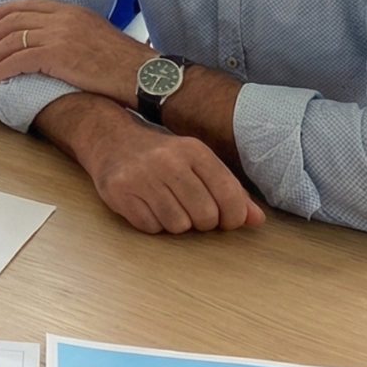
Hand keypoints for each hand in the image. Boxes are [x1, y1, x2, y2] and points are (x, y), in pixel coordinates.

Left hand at [0, 0, 150, 103]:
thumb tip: (61, 41)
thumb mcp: (99, 33)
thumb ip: (77, 30)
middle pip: (16, 20)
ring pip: (13, 40)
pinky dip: (4, 68)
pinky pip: (19, 60)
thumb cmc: (125, 62)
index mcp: (73, 10)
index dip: (9, 10)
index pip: (33, 4)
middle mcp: (63, 18)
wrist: (141, 73)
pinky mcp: (56, 55)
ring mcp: (58, 35)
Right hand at [41, 95, 264, 234]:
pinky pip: (150, 227)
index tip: (225, 219)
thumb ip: (229, 191)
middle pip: (205, 215)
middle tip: (192, 212)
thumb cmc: (161, 157)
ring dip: (176, 223)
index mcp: (194, 150)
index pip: (229, 195)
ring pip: (178, 225)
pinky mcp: (119, 191)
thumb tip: (257, 220)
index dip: (233, 217)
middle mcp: (168, 160)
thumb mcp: (197, 164)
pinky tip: (147, 207)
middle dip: (202, 222)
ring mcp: (141, 176)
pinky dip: (152, 224)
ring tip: (167, 206)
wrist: (109, 139)